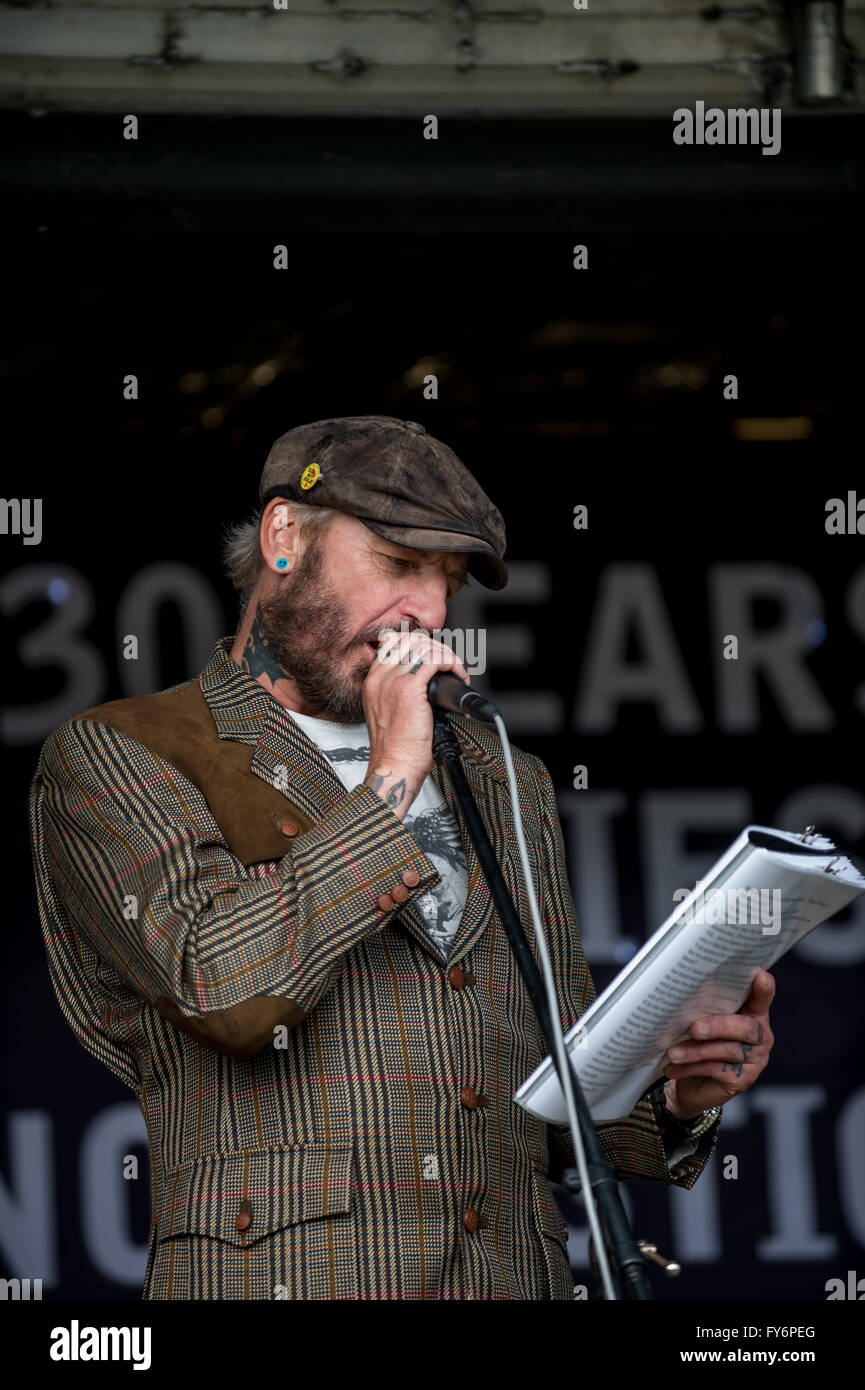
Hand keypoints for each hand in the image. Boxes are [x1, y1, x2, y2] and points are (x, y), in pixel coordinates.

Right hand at [362, 628, 468, 820]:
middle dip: (436, 648)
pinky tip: (458, 676)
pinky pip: (435, 660)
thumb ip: (400, 693)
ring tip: (457, 673)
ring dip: (447, 656)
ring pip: (425, 648)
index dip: (420, 646)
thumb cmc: (397, 749)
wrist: (394, 768)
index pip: (394, 644)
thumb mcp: (391, 713)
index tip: (436, 659)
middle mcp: (379, 678)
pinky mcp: (409, 689)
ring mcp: (392, 681)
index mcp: (372, 682)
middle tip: (450, 666)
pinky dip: (452, 663)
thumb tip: (428, 680)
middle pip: (410, 641)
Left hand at [661, 971, 775, 1119]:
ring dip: (696, 1050)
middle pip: (746, 1027)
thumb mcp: (703, 1020)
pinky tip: (673, 1067)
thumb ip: (705, 1007)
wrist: (695, 1084)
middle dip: (718, 1026)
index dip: (764, 988)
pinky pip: (715, 1069)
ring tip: (673, 1052)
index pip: (762, 998)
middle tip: (694, 1029)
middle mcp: (760, 1036)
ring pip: (727, 1050)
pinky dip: (691, 1067)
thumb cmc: (700, 1043)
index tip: (760, 976)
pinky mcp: (742, 1080)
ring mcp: (754, 1060)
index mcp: (753, 1014)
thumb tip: (681, 993)